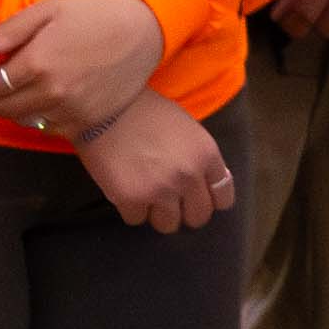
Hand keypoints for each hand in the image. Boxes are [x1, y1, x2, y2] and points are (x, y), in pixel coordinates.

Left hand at [0, 0, 164, 135]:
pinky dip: (41, 115)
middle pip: (2, 107)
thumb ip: (10, 31)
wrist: (141, 33)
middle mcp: (51, 93)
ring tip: (25, 86)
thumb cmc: (92, 15)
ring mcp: (69, 112)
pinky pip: (48, 127)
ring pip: (23, 120)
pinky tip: (49, 96)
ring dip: (17, 105)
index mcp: (37, 63)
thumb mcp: (49, 9)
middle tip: (0, 78)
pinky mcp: (85, 123)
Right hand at [76, 92, 238, 232]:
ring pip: (168, 225)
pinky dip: (129, 208)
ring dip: (156, 213)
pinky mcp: (132, 199)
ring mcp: (161, 190)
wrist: (105, 104)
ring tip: (143, 195)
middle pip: (198, 217)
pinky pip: (136, 220)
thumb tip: (205, 181)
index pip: (223, 195)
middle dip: (184, 211)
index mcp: (206, 154)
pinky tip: (123, 189)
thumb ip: (198, 156)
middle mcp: (189, 176)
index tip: (197, 199)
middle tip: (168, 201)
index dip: (210, 199)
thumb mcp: (185, 126)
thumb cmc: (143, 108)